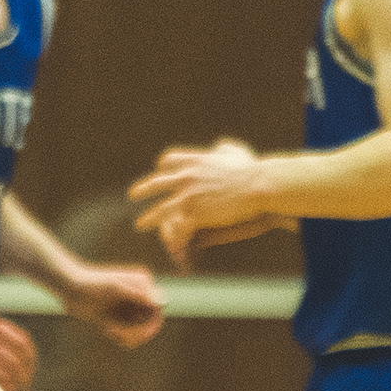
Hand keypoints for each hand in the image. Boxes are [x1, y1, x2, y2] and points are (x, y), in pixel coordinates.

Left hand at [68, 261, 166, 349]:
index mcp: (143, 284)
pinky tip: (107, 330)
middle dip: (137, 332)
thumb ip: (139, 295)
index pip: (157, 309)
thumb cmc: (91, 284)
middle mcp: (139, 295)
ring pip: (138, 329)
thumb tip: (164, 303)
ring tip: (110, 331)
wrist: (69, 287)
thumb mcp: (116, 289)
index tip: (141, 335)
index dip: (152, 325)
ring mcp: (128, 306)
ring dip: (127, 335)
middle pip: (149, 322)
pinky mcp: (117, 316)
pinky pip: (127, 333)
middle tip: (120, 336)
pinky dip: (121, 336)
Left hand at [128, 140, 270, 268]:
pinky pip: (178, 227)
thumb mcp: (233, 152)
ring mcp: (188, 195)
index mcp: (194, 161)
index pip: (168, 161)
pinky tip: (169, 242)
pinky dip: (174, 235)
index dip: (161, 168)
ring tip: (140, 224)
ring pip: (161, 209)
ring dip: (149, 218)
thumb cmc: (251, 169)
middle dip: (142, 190)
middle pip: (156, 183)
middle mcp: (186, 176)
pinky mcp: (195, 213)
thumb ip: (222, 149)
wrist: (257, 185)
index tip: (158, 172)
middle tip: (133, 195)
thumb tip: (218, 147)